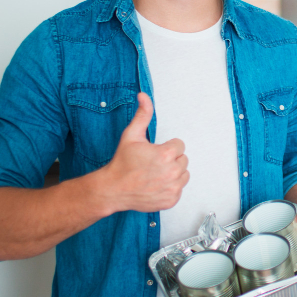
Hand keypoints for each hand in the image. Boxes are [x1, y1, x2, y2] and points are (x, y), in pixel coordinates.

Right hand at [100, 93, 189, 213]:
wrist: (113, 189)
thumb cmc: (122, 163)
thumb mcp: (131, 135)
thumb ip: (142, 114)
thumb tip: (144, 96)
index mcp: (166, 154)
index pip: (179, 145)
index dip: (166, 147)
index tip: (154, 153)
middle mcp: (172, 172)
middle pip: (183, 159)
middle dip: (170, 160)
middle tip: (152, 164)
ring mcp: (172, 187)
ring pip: (183, 174)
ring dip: (173, 173)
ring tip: (155, 174)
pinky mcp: (171, 200)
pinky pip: (179, 188)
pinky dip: (170, 187)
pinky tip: (155, 185)